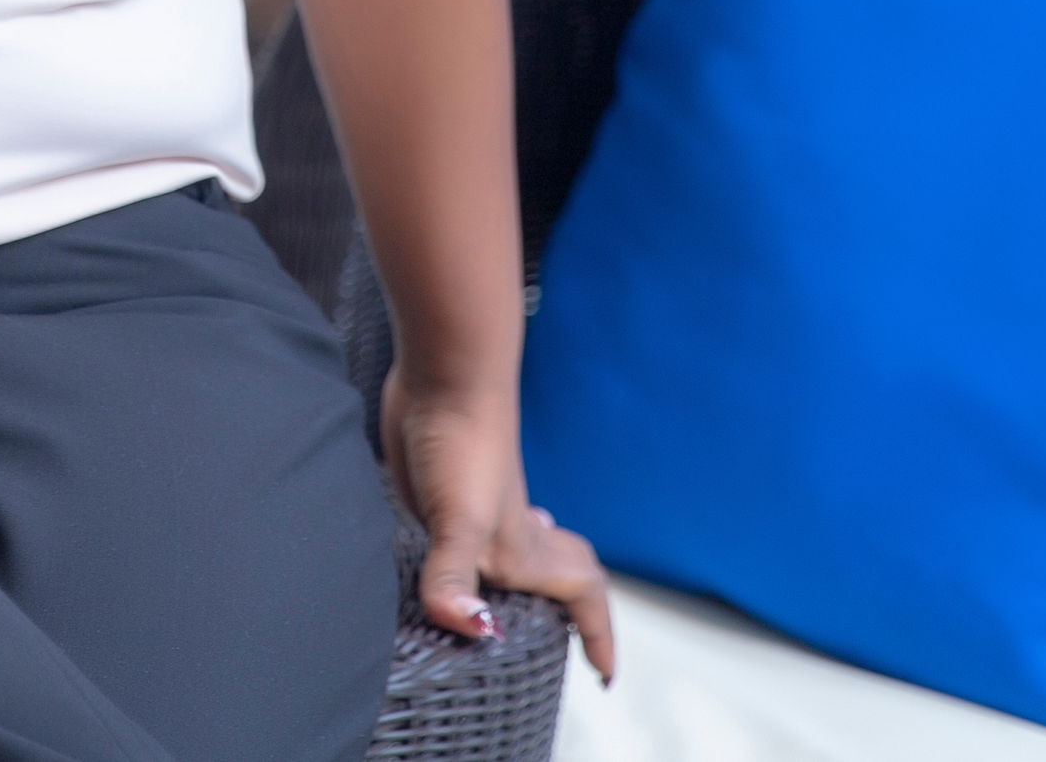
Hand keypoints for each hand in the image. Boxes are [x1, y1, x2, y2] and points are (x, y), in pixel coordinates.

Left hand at [381, 368, 615, 682]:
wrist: (442, 370)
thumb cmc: (460, 439)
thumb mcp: (456, 519)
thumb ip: (456, 578)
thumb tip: (476, 631)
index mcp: (520, 548)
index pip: (581, 595)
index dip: (598, 634)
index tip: (606, 675)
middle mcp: (505, 529)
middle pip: (560, 571)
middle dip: (573, 607)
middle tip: (576, 641)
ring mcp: (475, 504)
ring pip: (517, 546)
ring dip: (525, 574)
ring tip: (520, 601)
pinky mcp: (439, 483)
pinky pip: (468, 525)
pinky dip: (469, 540)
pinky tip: (450, 538)